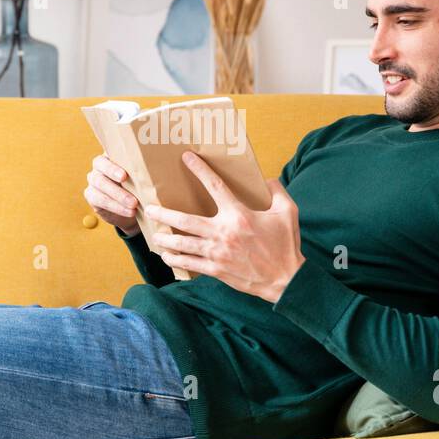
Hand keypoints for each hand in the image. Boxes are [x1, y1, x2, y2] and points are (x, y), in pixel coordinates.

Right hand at [83, 153, 139, 235]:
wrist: (132, 209)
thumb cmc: (141, 187)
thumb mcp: (144, 176)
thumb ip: (147, 168)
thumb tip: (166, 162)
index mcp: (113, 155)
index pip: (108, 152)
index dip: (114, 164)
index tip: (124, 176)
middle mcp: (100, 166)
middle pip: (101, 167)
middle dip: (114, 177)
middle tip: (127, 185)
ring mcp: (94, 180)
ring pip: (100, 184)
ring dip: (118, 195)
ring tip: (133, 205)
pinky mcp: (92, 196)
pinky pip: (100, 200)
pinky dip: (116, 207)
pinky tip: (129, 212)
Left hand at [147, 150, 304, 302]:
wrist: (286, 279)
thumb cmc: (286, 245)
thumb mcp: (288, 212)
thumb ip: (277, 192)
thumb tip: (267, 180)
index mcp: (239, 215)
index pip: (215, 186)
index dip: (200, 170)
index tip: (186, 158)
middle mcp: (224, 233)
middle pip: (185, 220)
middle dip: (164, 213)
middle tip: (150, 208)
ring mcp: (218, 253)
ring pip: (183, 244)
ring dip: (165, 238)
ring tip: (154, 235)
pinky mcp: (217, 270)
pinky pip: (190, 264)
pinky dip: (176, 260)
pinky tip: (168, 256)